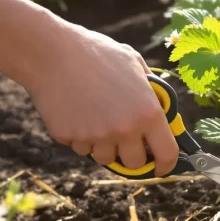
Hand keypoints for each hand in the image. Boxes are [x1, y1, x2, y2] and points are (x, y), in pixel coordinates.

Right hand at [21, 23, 178, 175]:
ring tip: (97, 118)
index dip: (166, 165)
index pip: (166, 153)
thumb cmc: (98, 53)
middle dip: (132, 155)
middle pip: (134, 163)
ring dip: (104, 146)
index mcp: (148, 112)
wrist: (52, 52)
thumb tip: (163, 111)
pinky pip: (80, 148)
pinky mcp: (70, 138)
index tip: (162, 168)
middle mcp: (125, 129)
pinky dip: (81, 137)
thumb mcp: (135, 64)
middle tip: (126, 140)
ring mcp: (96, 136)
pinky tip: (76, 112)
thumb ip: (152, 91)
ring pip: (105, 158)